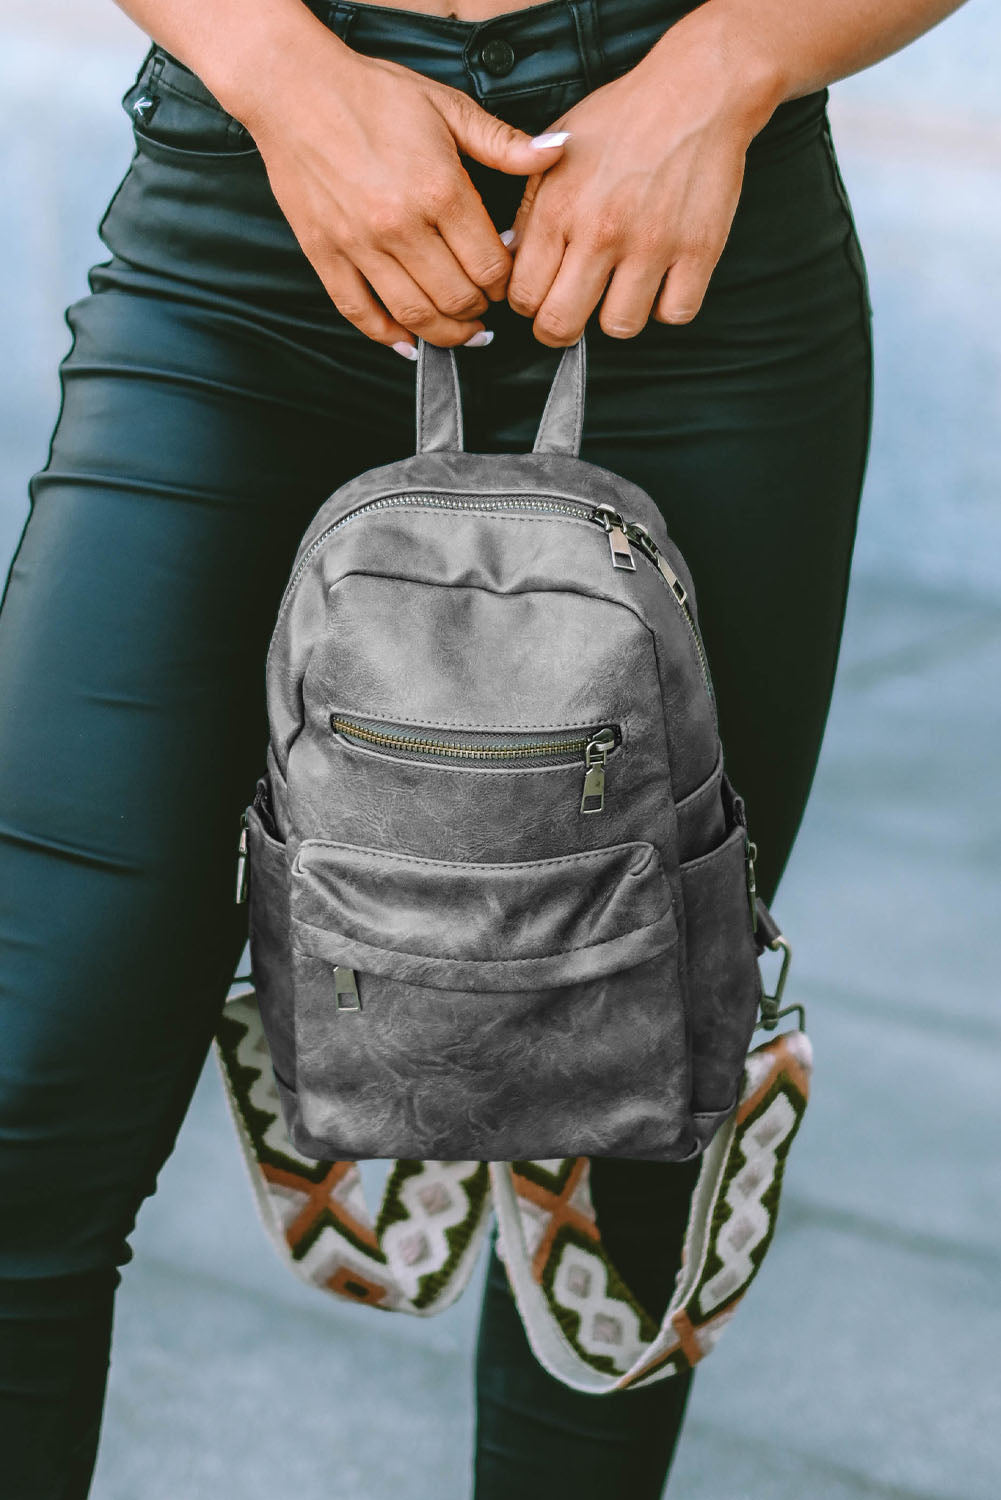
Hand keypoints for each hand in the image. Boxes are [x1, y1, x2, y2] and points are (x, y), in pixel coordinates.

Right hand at [240, 37, 567, 351]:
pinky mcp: (326, 255)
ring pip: (414, 315)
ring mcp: (360, 245)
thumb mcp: (448, 107)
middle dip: (479, 310)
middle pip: (457, 298)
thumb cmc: (373, 93)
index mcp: (440, 190)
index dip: (504, 280)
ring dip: (445, 333)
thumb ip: (504, 143)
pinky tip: (408, 343)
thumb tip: (560, 151)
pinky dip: (388, 336)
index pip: (489, 265)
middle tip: (485, 308)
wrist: (294, 88)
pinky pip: (360, 313)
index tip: (502, 277)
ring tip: (461, 331)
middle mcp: (401, 225)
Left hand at [504, 8, 781, 344]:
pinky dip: (667, 305)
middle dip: (559, 329)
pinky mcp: (698, 251)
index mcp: (560, 209)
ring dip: (617, 315)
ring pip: (619, 328)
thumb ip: (530, 211)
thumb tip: (511, 261)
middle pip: (561, 325)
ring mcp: (652, 245)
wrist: (695, 91)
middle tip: (571, 312)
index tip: (541, 295)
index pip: (523, 296)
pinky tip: (661, 281)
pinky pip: (675, 313)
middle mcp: (602, 232)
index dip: (528, 305)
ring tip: (621, 288)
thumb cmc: (623, 119)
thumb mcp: (556, 154)